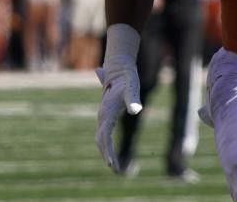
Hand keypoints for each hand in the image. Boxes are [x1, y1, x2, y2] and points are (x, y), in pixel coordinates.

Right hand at [95, 24, 141, 173]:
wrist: (118, 66)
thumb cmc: (127, 78)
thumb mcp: (133, 88)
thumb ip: (133, 99)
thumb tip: (135, 110)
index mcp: (106, 112)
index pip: (104, 136)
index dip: (108, 150)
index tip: (113, 163)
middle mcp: (102, 115)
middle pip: (100, 140)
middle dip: (107, 155)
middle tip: (116, 169)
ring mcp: (103, 116)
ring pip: (100, 138)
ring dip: (106, 152)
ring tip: (115, 166)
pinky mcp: (106, 115)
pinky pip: (104, 134)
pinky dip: (106, 145)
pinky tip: (114, 153)